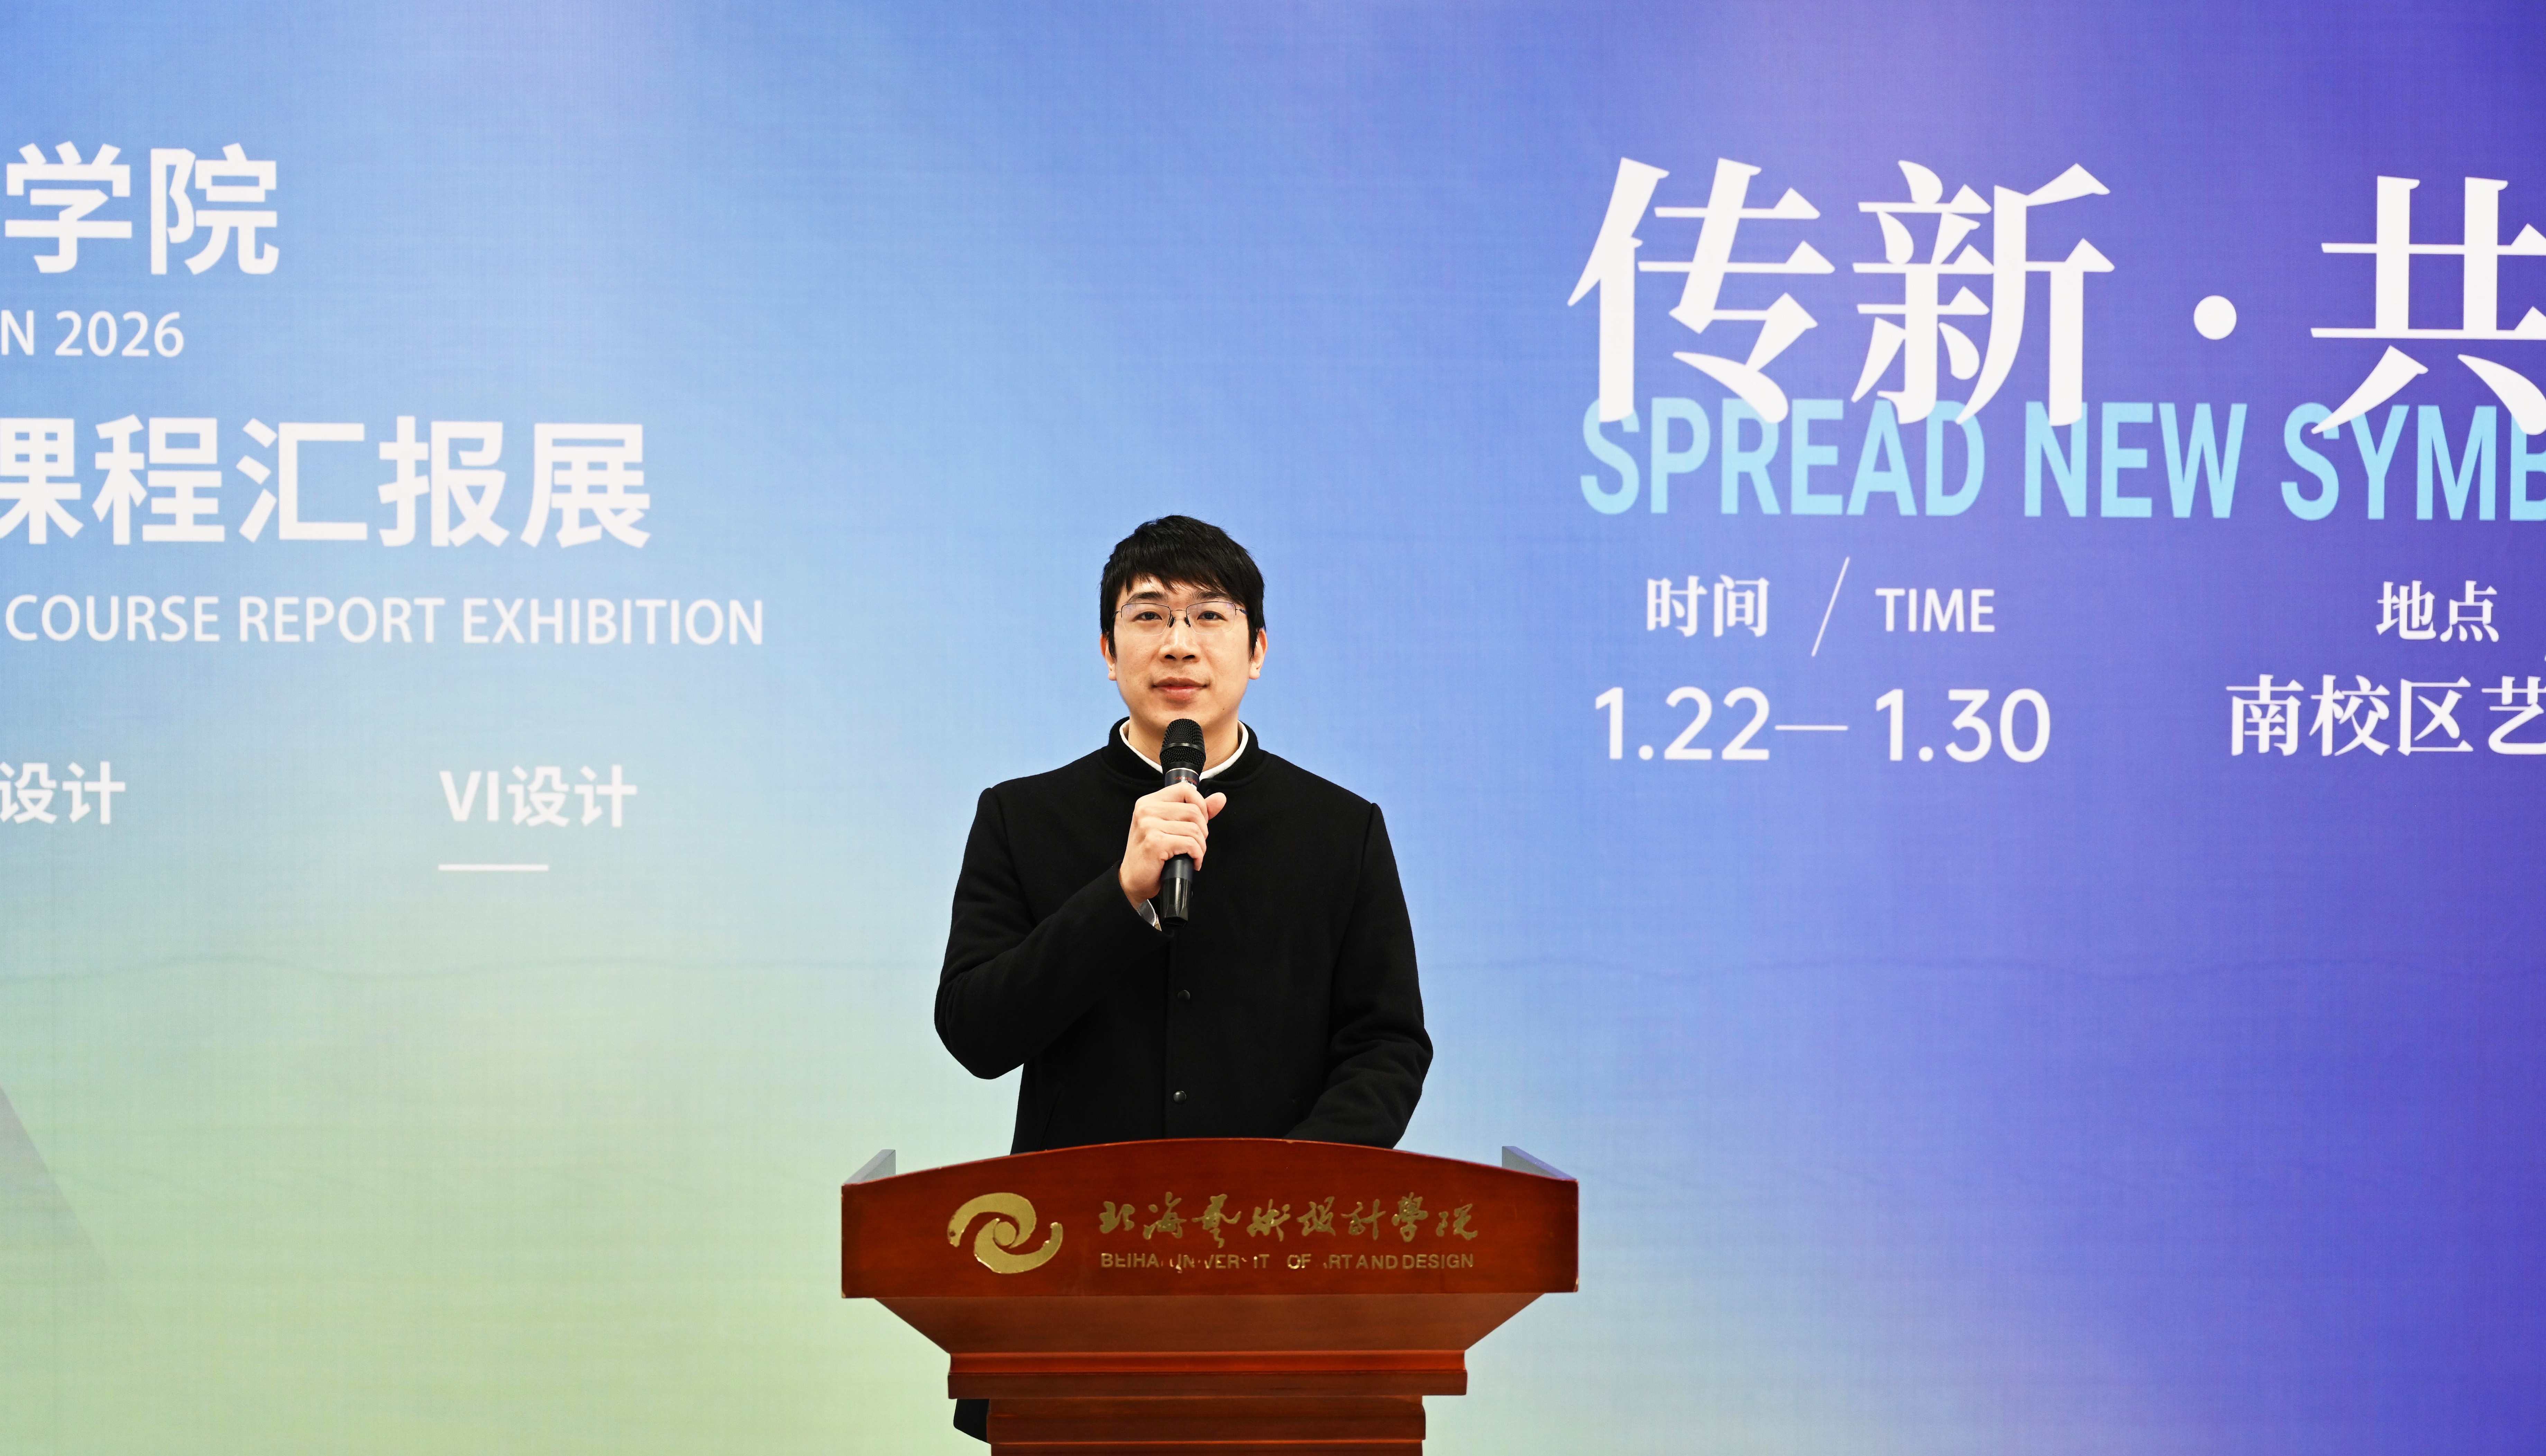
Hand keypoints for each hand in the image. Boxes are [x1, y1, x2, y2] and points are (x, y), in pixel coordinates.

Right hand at [1120, 781, 1226, 908]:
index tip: (1200, 822)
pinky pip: (1190, 844)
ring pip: (1194, 829)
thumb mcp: (1170, 827)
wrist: (1133, 880)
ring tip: (1194, 855)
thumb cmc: (1151, 854)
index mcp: (1149, 802)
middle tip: (1196, 844)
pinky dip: (1197, 855)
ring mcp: (1149, 826)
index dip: (1200, 805)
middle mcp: (1146, 810)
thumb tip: (1220, 798)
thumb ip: (1195, 810)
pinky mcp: (1155, 843)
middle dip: (1203, 831)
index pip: (1185, 789)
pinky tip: (1193, 862)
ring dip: (1201, 846)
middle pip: (1193, 811)